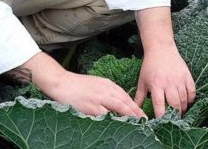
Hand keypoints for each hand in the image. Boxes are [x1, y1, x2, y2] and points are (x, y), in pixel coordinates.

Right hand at [20, 52, 144, 117]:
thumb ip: (108, 91)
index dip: (135, 106)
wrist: (62, 83)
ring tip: (137, 124)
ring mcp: (99, 99)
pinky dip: (113, 120)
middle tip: (145, 121)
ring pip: (119, 108)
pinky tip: (119, 125)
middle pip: (125, 103)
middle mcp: (106, 91)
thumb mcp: (97, 83)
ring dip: (129, 116)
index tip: (142, 114)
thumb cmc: (78, 84)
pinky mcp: (91, 107)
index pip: (126, 96)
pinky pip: (106, 115)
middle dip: (136, 113)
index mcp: (108, 84)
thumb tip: (119, 102)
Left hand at [134, 46, 195, 117]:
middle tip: (173, 119)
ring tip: (179, 112)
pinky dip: (190, 99)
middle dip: (174, 115)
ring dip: (183, 108)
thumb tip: (134, 110)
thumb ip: (139, 96)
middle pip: (175, 105)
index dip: (161, 116)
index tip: (160, 124)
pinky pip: (192, 92)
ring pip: (184, 100)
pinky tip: (186, 102)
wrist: (161, 49)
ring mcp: (179, 80)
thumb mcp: (142, 81)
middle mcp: (169, 83)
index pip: (160, 105)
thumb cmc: (150, 66)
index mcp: (156, 85)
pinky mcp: (187, 76)